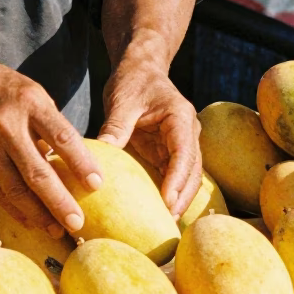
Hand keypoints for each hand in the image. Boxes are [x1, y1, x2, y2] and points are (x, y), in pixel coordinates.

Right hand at [0, 56, 101, 235]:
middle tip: (78, 223)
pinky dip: (15, 209)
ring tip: (56, 229)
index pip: (62, 137)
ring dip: (38, 214)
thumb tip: (76, 162)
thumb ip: (51, 125)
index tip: (97, 185)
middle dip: (59, 202)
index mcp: (30, 103)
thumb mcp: (33, 94)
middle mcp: (6, 124)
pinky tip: (31, 220)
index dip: (81, 163)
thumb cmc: (4, 91)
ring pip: (15, 188)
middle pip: (37, 172)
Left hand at [97, 46, 201, 218]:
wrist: (141, 68)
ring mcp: (181, 144)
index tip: (168, 202)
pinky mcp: (169, 151)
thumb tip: (100, 156)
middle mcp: (187, 133)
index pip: (184, 153)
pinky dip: (167, 193)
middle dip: (182, 198)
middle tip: (167, 223)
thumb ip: (115, 127)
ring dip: (178, 200)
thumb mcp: (122, 101)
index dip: (178, 180)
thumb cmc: (133, 80)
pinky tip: (155, 212)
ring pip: (186, 177)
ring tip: (164, 224)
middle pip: (193, 171)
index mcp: (180, 118)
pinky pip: (172, 176)